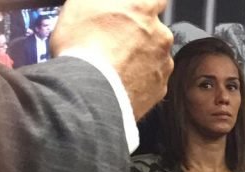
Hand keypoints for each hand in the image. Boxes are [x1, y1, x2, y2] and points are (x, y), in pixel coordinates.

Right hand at [51, 0, 174, 119]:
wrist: (89, 89)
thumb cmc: (81, 45)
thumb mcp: (81, 4)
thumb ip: (102, 0)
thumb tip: (108, 2)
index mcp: (142, 8)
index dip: (144, 5)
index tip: (136, 12)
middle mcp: (160, 34)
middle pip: (155, 29)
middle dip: (140, 34)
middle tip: (115, 43)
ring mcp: (163, 62)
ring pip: (156, 55)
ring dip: (141, 57)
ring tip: (116, 65)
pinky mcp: (161, 86)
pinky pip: (153, 79)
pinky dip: (142, 79)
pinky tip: (122, 80)